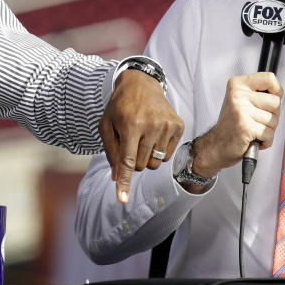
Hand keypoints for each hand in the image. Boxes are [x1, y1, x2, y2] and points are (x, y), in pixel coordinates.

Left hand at [100, 70, 183, 203]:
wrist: (141, 84)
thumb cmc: (120, 106)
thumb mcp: (107, 125)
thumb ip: (111, 152)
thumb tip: (117, 178)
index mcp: (131, 124)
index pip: (127, 161)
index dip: (125, 182)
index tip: (122, 200)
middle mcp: (152, 125)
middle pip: (141, 166)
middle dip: (133, 161)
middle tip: (130, 142)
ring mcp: (167, 125)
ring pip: (155, 163)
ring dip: (146, 157)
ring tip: (141, 137)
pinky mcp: (178, 125)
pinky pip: (167, 155)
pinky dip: (158, 151)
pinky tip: (153, 134)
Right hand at [190, 72, 281, 178]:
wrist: (216, 145)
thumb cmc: (232, 125)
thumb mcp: (241, 100)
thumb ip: (258, 93)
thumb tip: (279, 92)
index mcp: (238, 84)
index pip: (270, 78)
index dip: (276, 92)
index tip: (268, 102)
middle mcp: (238, 94)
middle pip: (276, 101)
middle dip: (273, 115)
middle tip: (258, 120)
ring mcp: (241, 110)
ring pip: (274, 119)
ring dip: (268, 130)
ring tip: (254, 130)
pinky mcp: (245, 127)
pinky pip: (269, 133)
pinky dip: (265, 141)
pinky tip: (254, 139)